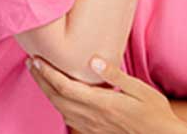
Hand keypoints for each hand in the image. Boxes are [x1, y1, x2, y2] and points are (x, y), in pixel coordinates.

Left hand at [27, 55, 186, 133]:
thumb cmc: (155, 112)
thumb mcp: (140, 89)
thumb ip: (115, 75)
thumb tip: (93, 60)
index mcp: (102, 103)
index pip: (65, 87)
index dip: (48, 73)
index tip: (37, 59)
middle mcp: (92, 116)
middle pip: (57, 98)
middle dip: (41, 79)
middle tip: (31, 62)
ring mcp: (91, 125)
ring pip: (60, 108)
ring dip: (46, 91)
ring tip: (40, 76)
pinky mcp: (94, 131)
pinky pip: (68, 117)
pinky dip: (57, 104)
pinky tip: (59, 96)